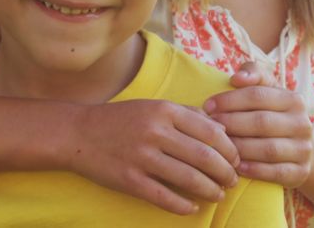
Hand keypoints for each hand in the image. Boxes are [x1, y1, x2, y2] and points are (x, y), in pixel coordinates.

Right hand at [67, 99, 239, 214]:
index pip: (211, 132)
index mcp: (164, 111)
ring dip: (210, 190)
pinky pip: (164, 197)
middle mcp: (155, 132)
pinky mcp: (129, 180)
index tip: (236, 159)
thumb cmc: (121, 120)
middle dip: (225, 172)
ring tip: (218, 194)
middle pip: (205, 156)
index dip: (230, 149)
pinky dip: (183, 205)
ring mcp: (142, 157)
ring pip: (189, 178)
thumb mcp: (154, 106)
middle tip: (232, 180)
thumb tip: (221, 129)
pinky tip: (193, 208)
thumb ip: (187, 114)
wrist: (77, 134)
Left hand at [205, 61, 313, 187]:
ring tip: (219, 147)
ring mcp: (304, 149)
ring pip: (268, 149)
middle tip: (210, 126)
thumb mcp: (268, 90)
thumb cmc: (273, 113)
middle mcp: (302, 124)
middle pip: (261, 122)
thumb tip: (236, 77)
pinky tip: (237, 167)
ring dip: (240, 148)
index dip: (230, 100)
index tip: (207, 106)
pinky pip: (276, 172)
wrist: (299, 147)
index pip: (258, 95)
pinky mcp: (301, 172)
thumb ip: (253, 74)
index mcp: (294, 100)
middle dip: (231, 124)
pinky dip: (255, 170)